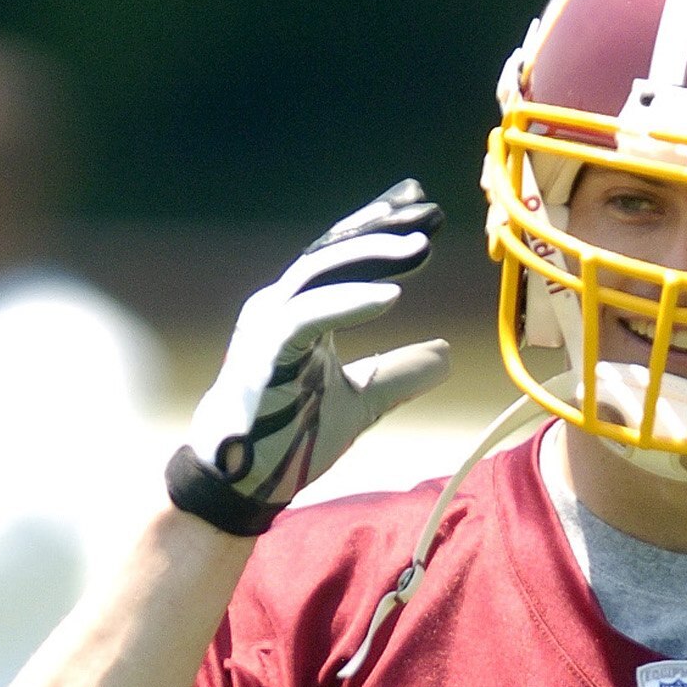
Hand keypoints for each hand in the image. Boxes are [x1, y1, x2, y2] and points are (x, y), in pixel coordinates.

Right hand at [167, 181, 451, 535]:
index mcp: (301, 313)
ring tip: (420, 245)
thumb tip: (446, 354)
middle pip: (334, 252)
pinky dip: (349, 301)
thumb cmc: (289, 439)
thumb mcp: (362, 401)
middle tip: (431, 212)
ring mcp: (269, 325)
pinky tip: (391, 295)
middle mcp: (281, 308)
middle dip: (382, 228)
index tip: (422, 205)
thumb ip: (398, 373)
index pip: (342, 258)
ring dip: (371, 255)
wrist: (241, 481)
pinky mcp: (265, 351)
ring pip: (320, 271)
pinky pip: (309, 315)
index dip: (379, 229)